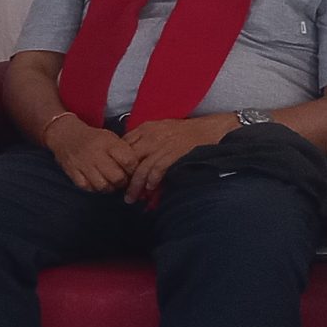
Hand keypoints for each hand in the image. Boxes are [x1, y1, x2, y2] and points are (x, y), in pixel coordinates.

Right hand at [43, 113, 132, 193]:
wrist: (66, 135)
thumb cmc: (93, 138)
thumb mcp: (111, 138)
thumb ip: (124, 151)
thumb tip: (138, 168)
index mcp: (108, 143)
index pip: (129, 161)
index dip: (134, 169)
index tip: (133, 171)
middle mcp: (96, 154)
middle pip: (117, 177)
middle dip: (123, 182)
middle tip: (123, 180)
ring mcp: (83, 165)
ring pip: (103, 186)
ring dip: (110, 187)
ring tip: (111, 183)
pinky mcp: (73, 173)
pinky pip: (88, 188)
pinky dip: (95, 188)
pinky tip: (98, 183)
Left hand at [119, 113, 235, 203]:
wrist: (210, 130)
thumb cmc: (185, 131)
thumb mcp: (161, 128)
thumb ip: (146, 139)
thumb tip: (132, 158)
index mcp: (145, 128)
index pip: (123, 145)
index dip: (118, 162)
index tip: (117, 175)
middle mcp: (150, 136)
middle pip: (129, 159)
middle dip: (123, 177)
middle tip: (120, 192)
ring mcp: (162, 145)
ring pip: (141, 168)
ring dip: (135, 186)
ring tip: (131, 198)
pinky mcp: (173, 154)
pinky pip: (157, 169)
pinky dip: (152, 181)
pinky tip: (150, 189)